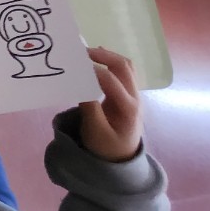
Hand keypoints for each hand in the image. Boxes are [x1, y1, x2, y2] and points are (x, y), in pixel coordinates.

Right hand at [79, 46, 141, 161]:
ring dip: (108, 56)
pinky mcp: (128, 94)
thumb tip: (80, 83)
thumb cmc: (106, 146)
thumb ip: (89, 107)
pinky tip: (97, 58)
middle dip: (104, 56)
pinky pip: (123, 72)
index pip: (111, 81)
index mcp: (128, 108)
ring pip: (126, 66)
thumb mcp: (94, 131)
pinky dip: (110, 62)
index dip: (92, 70)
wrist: (120, 157)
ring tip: (88, 52)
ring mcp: (133, 94)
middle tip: (82, 52)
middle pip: (124, 67)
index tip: (74, 65)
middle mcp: (135, 97)